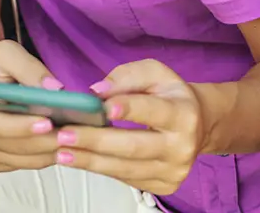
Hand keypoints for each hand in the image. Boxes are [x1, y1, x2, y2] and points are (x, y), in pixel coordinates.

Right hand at [0, 40, 64, 172]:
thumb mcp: (6, 53)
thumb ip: (28, 68)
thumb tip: (55, 88)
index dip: (20, 127)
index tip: (47, 122)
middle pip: (11, 147)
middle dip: (43, 142)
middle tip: (72, 135)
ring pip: (21, 160)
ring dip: (48, 153)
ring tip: (74, 141)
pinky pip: (23, 164)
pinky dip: (44, 157)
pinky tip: (61, 146)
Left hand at [55, 59, 205, 195]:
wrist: (197, 124)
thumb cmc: (169, 94)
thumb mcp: (155, 73)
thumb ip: (128, 76)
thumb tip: (97, 92)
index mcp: (184, 114)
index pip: (153, 111)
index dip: (129, 108)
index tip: (102, 107)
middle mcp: (182, 147)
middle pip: (134, 146)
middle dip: (95, 141)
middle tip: (64, 135)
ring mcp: (174, 171)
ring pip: (126, 168)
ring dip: (90, 161)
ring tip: (61, 152)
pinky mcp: (164, 186)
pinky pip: (126, 179)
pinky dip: (100, 169)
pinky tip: (79, 160)